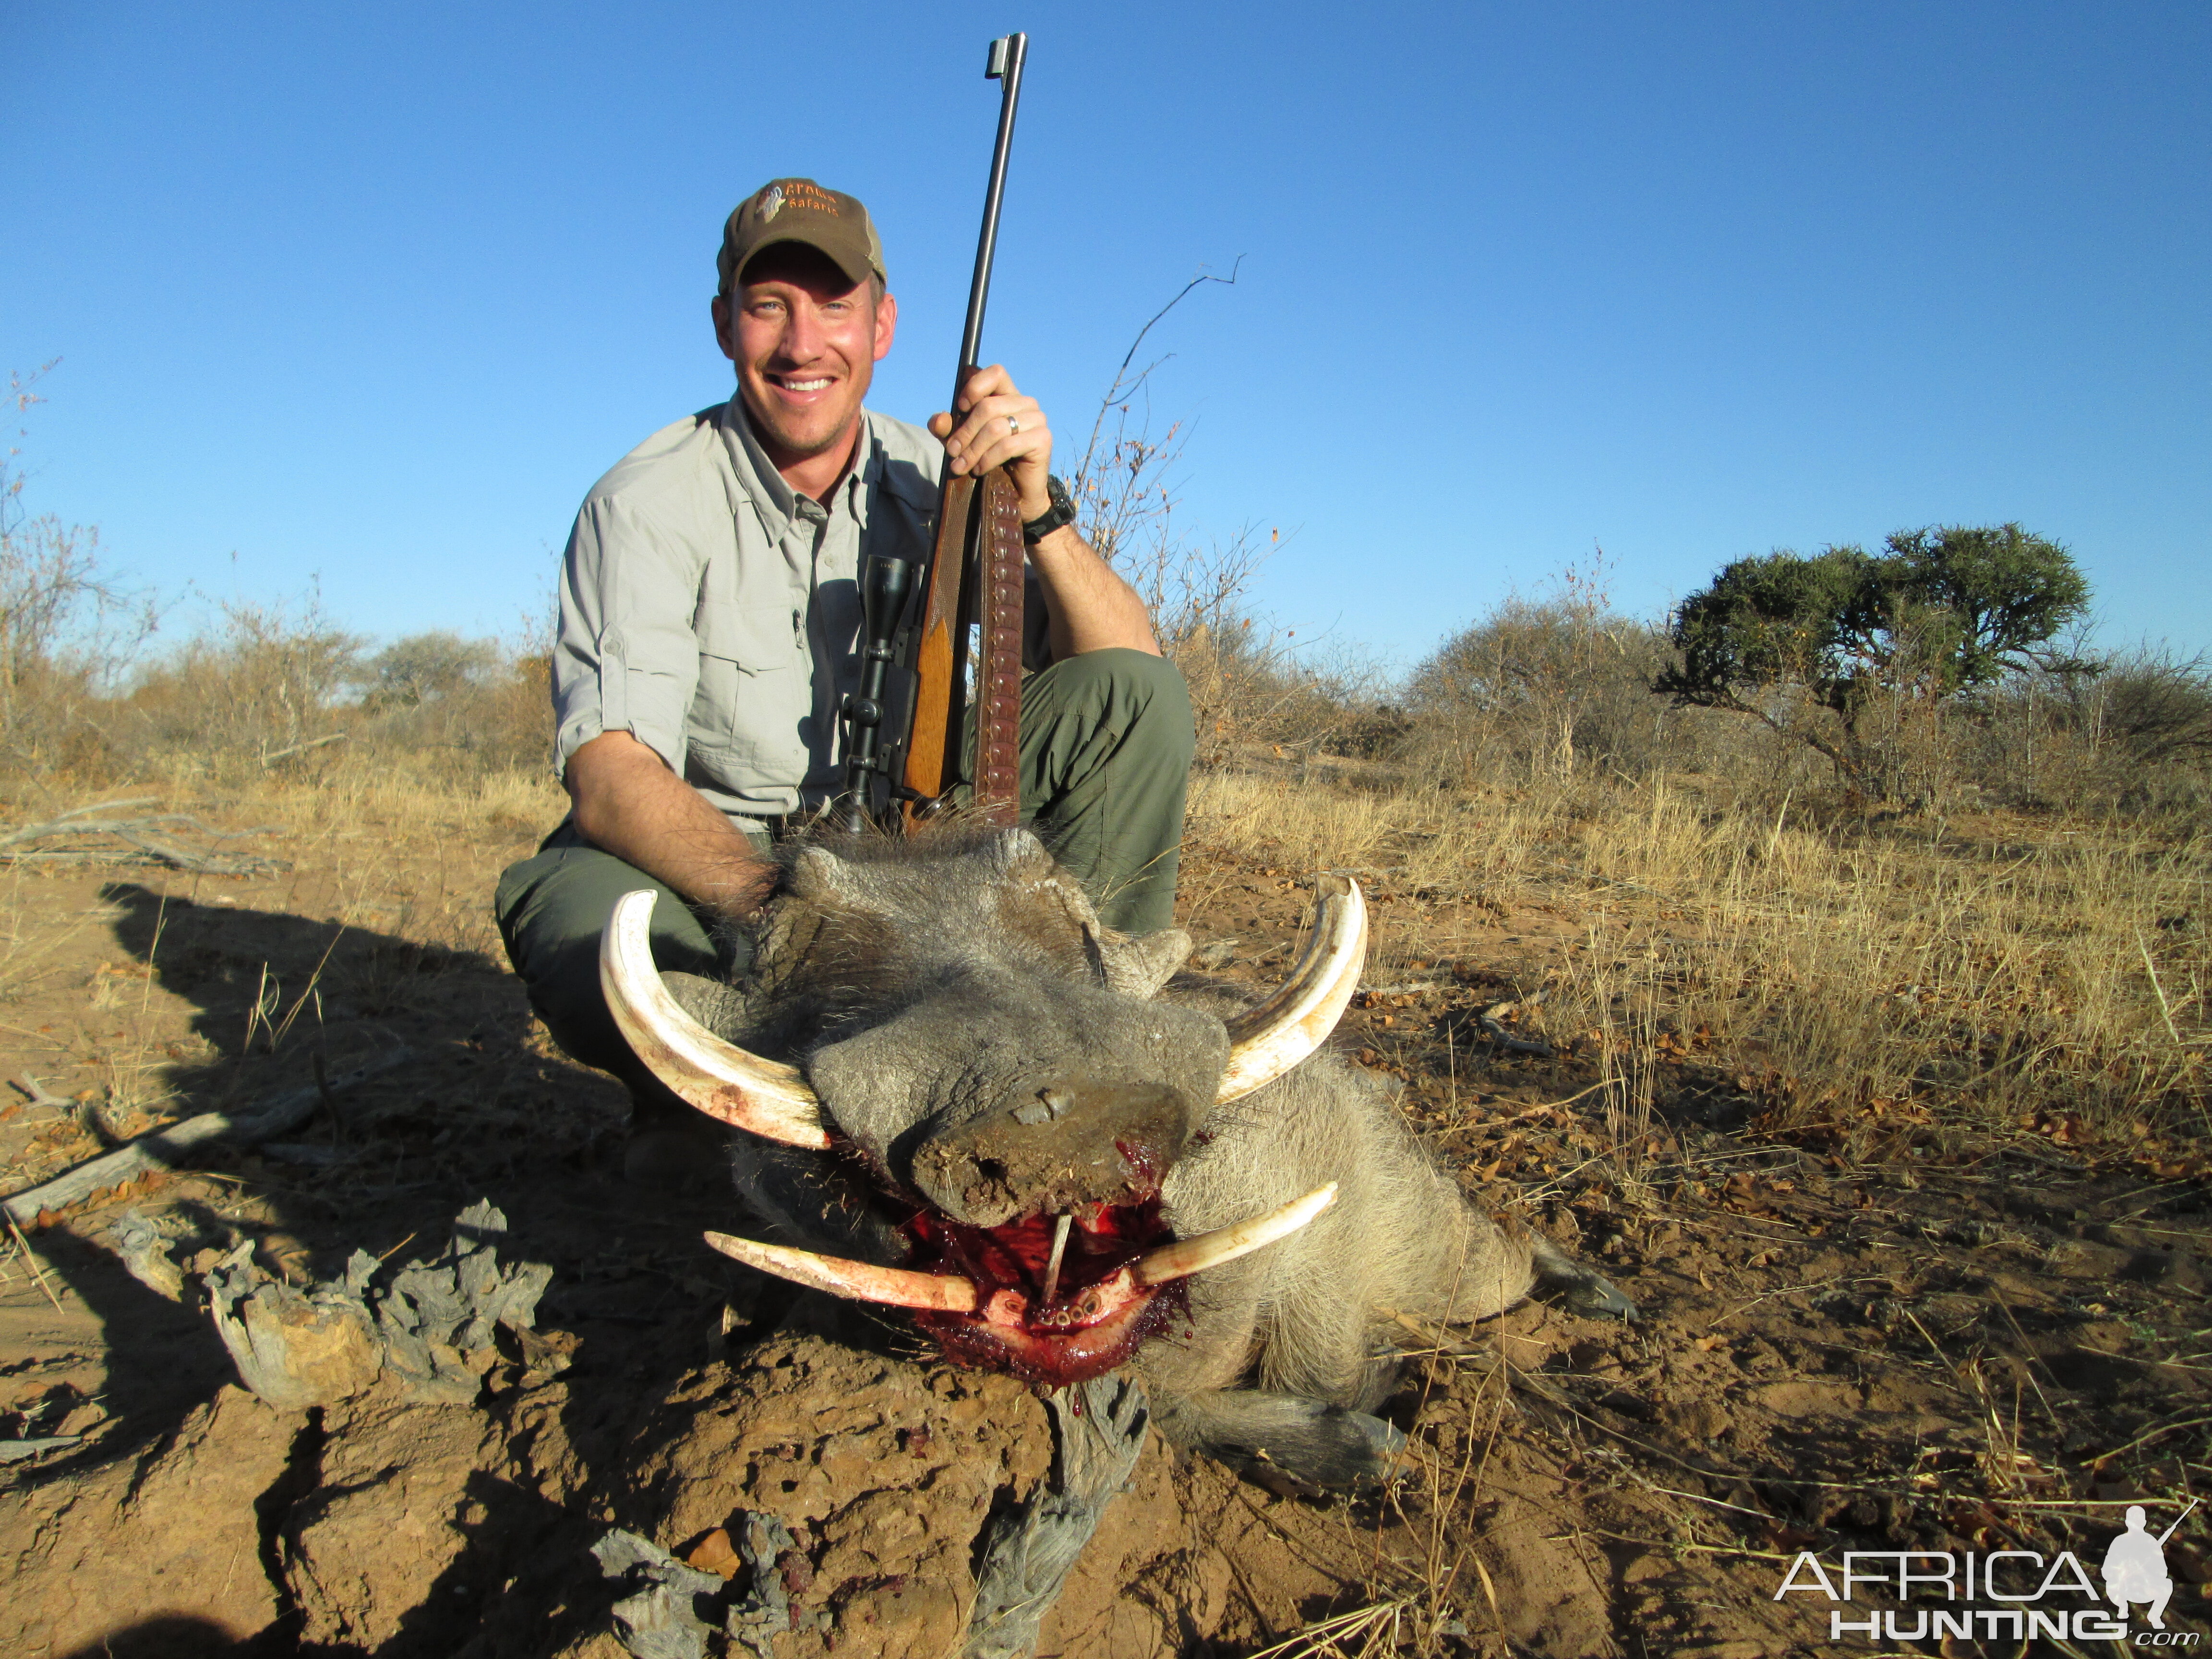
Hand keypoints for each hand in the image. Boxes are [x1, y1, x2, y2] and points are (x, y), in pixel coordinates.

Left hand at [928, 365, 1052, 519]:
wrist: (1015, 495)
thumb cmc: (989, 462)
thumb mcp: (962, 443)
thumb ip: (948, 429)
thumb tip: (940, 420)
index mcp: (1008, 395)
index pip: (995, 373)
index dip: (975, 387)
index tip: (960, 408)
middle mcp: (1026, 403)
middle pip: (988, 406)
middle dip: (965, 432)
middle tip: (953, 453)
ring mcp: (1037, 420)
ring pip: (996, 427)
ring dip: (973, 449)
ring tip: (961, 466)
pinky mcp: (1043, 439)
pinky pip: (1008, 445)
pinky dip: (988, 459)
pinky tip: (980, 470)